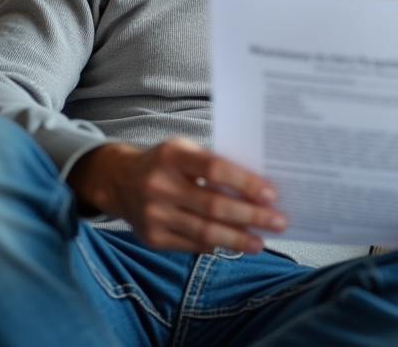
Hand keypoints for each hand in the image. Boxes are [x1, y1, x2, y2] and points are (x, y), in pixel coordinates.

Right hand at [66, 139, 284, 253]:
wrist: (119, 181)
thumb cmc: (164, 162)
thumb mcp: (185, 150)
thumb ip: (215, 164)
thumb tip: (256, 190)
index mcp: (172, 155)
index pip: (215, 170)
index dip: (245, 183)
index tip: (272, 195)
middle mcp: (159, 185)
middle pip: (214, 205)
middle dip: (251, 216)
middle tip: (278, 222)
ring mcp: (154, 215)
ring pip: (205, 232)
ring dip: (238, 239)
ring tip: (261, 242)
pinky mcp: (151, 238)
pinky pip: (192, 245)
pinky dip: (216, 246)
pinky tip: (234, 244)